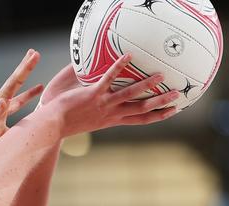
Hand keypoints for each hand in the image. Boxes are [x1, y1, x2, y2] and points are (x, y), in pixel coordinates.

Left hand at [0, 49, 45, 159]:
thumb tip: (4, 103)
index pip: (15, 81)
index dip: (26, 67)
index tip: (35, 54)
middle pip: (18, 86)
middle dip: (26, 71)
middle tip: (35, 55)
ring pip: (17, 105)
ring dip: (28, 96)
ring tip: (41, 87)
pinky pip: (13, 129)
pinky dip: (22, 128)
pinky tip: (31, 126)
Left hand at [39, 54, 179, 135]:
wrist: (50, 126)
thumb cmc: (66, 122)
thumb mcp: (88, 119)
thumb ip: (100, 110)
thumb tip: (108, 99)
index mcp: (110, 121)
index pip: (138, 120)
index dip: (156, 116)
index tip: (172, 112)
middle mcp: (109, 115)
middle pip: (141, 110)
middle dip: (160, 103)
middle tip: (178, 95)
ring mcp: (102, 105)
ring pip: (129, 95)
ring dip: (145, 85)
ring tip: (161, 75)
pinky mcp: (91, 95)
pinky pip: (108, 79)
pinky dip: (118, 67)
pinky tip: (128, 56)